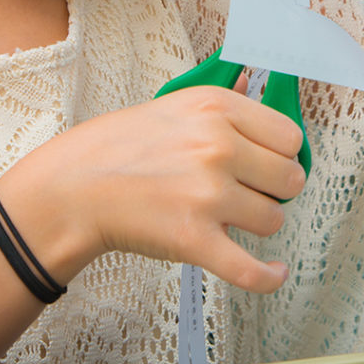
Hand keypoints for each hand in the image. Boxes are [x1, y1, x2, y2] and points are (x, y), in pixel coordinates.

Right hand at [6, 78, 306, 293]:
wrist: (73, 188)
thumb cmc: (120, 147)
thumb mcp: (175, 105)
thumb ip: (224, 101)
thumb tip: (258, 87)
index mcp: (216, 108)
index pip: (290, 136)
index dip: (281, 154)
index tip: (267, 164)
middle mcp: (218, 147)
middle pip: (290, 178)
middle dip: (274, 189)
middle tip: (247, 192)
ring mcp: (208, 194)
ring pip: (273, 220)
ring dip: (256, 224)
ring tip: (227, 217)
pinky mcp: (195, 240)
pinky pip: (252, 270)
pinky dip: (269, 277)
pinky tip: (275, 272)